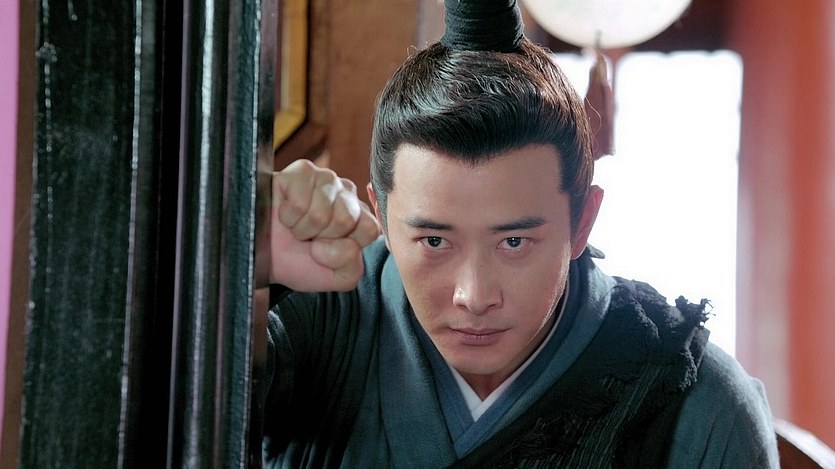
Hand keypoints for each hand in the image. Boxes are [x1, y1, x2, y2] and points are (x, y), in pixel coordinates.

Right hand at [270, 159, 380, 291]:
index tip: (327, 251)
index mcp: (361, 218)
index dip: (343, 248)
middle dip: (320, 237)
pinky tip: (285, 213)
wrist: (260, 254)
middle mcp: (347, 194)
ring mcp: (326, 179)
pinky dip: (288, 216)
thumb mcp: (334, 277)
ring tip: (295, 226)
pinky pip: (300, 202)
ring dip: (302, 228)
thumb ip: (352, 268)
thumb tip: (347, 244)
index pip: (370, 230)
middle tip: (307, 238)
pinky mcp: (303, 170)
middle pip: (345, 220)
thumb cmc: (298, 260)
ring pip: (321, 213)